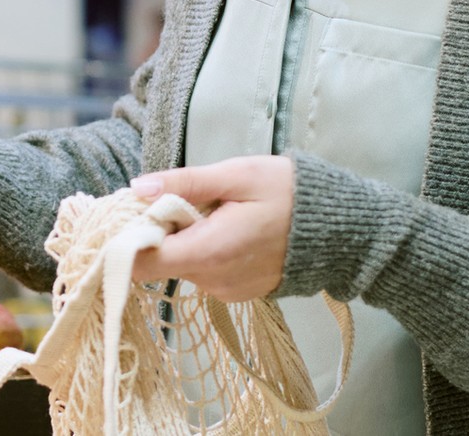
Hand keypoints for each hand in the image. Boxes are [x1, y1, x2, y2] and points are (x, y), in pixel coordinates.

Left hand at [128, 155, 295, 301]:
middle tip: (175, 198)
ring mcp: (226, 291)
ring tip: (208, 210)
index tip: (131, 212)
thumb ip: (185, 183)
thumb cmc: (288, 192)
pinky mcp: (237, 293)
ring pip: (181, 266)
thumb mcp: (236, 175)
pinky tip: (224, 228)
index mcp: (209, 252)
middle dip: (158, 231)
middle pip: (160, 263)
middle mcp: (213, 281)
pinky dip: (203, 251)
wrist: (340, 228)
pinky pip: (204, 272)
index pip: (142, 262)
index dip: (128, 238)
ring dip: (183, 240)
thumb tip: (138, 188)